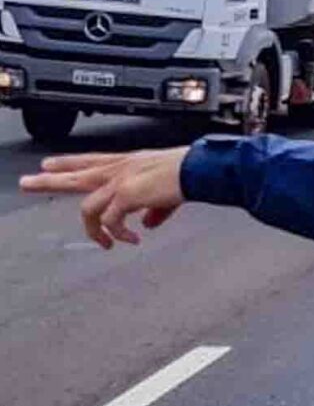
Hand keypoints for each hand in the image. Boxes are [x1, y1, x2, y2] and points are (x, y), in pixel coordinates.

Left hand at [21, 147, 188, 248]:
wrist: (197, 169)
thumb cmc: (188, 174)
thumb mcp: (166, 192)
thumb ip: (153, 209)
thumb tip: (145, 226)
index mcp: (128, 163)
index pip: (91, 160)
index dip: (69, 163)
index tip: (49, 163)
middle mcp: (119, 169)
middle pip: (75, 175)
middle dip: (49, 181)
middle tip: (25, 183)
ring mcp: (119, 181)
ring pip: (87, 207)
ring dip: (94, 230)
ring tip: (104, 244)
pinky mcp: (124, 195)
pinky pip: (110, 221)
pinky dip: (118, 234)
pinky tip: (130, 240)